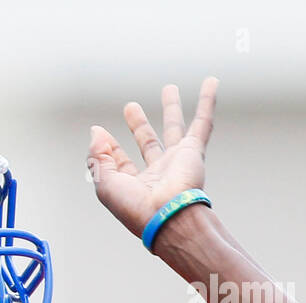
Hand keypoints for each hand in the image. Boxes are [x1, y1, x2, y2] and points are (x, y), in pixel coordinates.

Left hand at [87, 77, 217, 238]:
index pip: (120, 162)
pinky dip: (207, 102)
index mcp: (134, 184)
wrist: (168, 216)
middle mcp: (156, 173)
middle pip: (147, 142)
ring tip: (168, 89)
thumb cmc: (135, 207)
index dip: (109, 148)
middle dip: (139, 125)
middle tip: (131, 106)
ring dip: (171, 108)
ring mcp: (176, 161)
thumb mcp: (105, 184)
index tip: (101, 133)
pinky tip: (210, 83)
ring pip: (174, 128)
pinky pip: (202, 122)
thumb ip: (97, 157)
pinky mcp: (193, 152)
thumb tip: (95, 131)